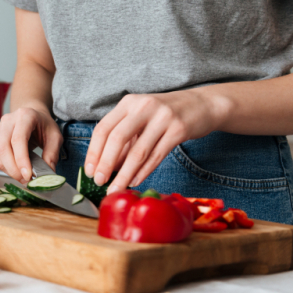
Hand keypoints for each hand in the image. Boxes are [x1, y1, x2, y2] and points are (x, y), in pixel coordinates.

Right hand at [0, 107, 62, 183]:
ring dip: (10, 170)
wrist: (32, 115)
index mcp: (24, 116)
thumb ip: (52, 154)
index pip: (18, 139)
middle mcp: (8, 121)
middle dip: (13, 168)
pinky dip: (7, 168)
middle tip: (26, 180)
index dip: (21, 159)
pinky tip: (17, 170)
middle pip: (3, 147)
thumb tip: (47, 174)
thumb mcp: (55, 136)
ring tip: (23, 177)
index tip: (28, 175)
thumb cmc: (43, 124)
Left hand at [84, 90, 227, 193]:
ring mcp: (162, 117)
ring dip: (124, 174)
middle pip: (117, 138)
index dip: (94, 152)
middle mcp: (143, 107)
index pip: (103, 128)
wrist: (202, 104)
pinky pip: (157, 155)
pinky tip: (134, 181)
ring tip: (116, 188)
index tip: (89, 171)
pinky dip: (144, 171)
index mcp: (128, 103)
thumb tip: (105, 167)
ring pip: (138, 151)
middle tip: (98, 182)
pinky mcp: (179, 129)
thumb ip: (123, 141)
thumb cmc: (164, 115)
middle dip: (105, 163)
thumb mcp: (140, 120)